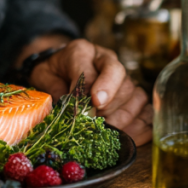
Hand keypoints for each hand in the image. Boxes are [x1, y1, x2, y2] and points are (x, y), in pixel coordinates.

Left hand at [29, 39, 152, 145]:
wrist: (57, 69)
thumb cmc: (51, 74)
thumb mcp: (44, 76)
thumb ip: (54, 89)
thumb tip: (69, 110)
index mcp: (81, 51)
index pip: (95, 67)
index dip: (98, 87)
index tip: (94, 104)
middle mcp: (105, 59)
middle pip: (120, 78)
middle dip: (110, 103)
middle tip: (98, 121)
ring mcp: (120, 75)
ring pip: (134, 93)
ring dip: (123, 115)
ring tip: (107, 129)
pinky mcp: (130, 90)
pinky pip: (143, 106)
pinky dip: (138, 123)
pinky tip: (127, 136)